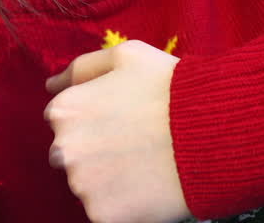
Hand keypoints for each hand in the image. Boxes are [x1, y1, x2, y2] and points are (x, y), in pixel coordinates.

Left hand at [44, 40, 189, 222]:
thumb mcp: (126, 57)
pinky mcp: (102, 216)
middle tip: (135, 143)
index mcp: (65, 109)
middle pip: (70, 154)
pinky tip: (149, 186)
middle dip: (95, 150)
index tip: (122, 118)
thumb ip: (82, 68)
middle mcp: (64, 149)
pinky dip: (125, 204)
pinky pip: (106, 211)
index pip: (63, 119)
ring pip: (88, 185)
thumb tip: (50, 85)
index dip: (95, 117)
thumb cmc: (171, 88)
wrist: (214, 133)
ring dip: (109, 178)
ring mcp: (83, 186)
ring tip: (146, 163)